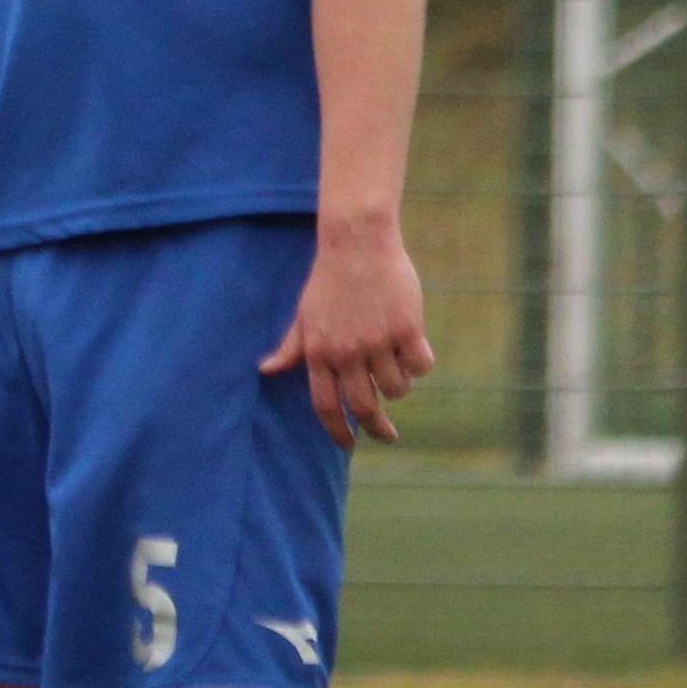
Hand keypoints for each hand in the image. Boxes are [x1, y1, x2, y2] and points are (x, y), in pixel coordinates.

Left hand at [261, 219, 434, 449]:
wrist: (356, 242)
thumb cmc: (328, 278)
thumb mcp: (304, 314)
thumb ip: (290, 346)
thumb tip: (266, 370)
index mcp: (319, 352)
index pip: (325, 406)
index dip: (337, 431)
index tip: (348, 445)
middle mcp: (347, 352)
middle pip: (364, 406)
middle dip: (378, 428)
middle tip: (388, 436)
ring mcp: (378, 341)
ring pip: (396, 388)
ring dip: (399, 387)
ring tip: (398, 372)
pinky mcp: (406, 328)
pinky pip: (420, 365)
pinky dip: (420, 365)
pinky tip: (416, 353)